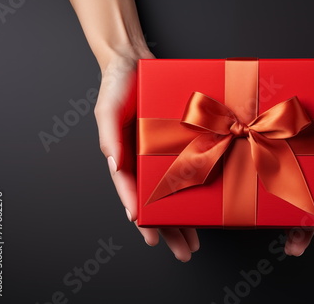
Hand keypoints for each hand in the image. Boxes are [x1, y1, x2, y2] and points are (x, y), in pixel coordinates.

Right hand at [95, 51, 199, 261]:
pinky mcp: (180, 143)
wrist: (135, 63)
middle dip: (169, 229)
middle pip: (156, 202)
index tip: (151, 235)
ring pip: (174, 194)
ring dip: (184, 219)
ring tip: (196, 242)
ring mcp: (162, 154)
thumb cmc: (117, 86)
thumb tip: (114, 163)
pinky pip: (189, 170)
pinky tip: (206, 207)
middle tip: (184, 251)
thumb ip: (109, 135)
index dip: (141, 215)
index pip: (132, 193)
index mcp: (125, 157)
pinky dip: (196, 190)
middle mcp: (144, 161)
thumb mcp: (107, 109)